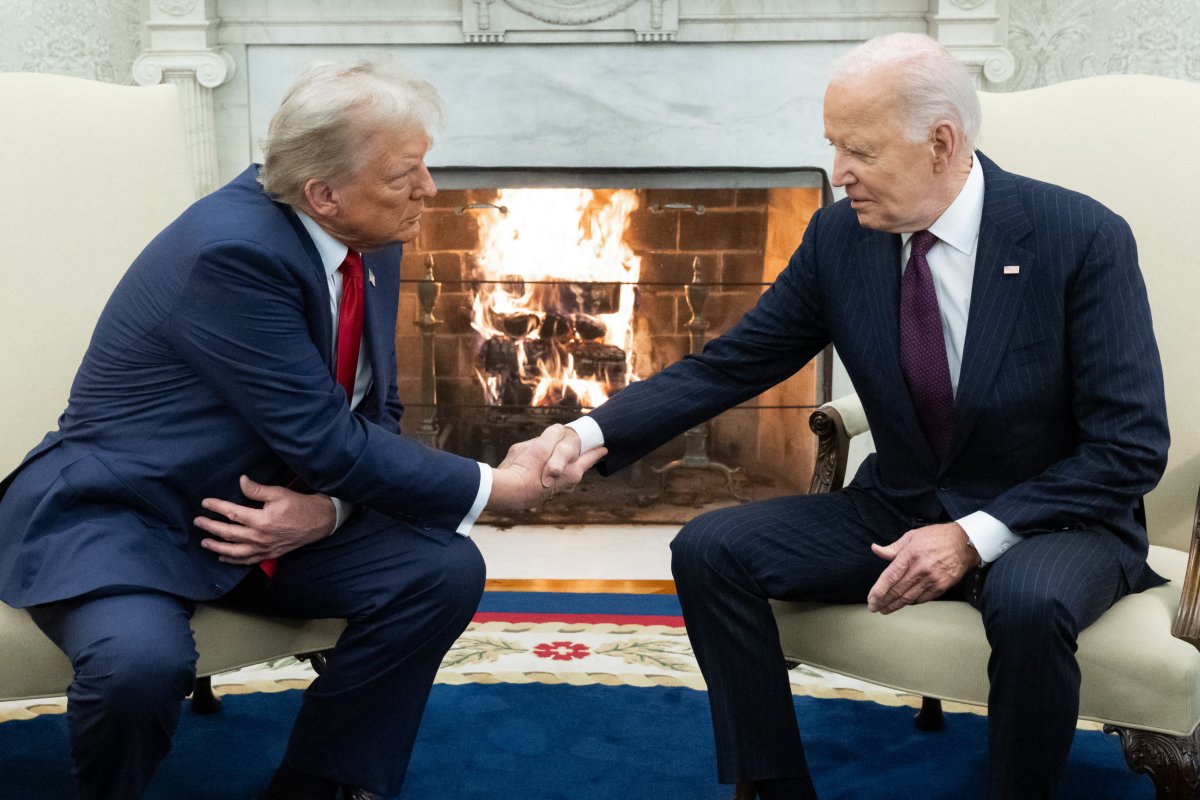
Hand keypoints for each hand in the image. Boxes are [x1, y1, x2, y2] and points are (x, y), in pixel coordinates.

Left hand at [195, 475, 336, 564]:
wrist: (318, 522)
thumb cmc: (299, 505)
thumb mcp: (279, 493)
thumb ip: (257, 490)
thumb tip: (241, 481)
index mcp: (261, 520)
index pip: (232, 513)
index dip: (217, 507)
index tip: (205, 503)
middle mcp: (260, 537)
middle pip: (228, 533)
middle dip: (210, 527)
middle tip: (198, 522)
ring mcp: (263, 548)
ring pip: (234, 551)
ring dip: (217, 547)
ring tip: (204, 541)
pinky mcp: (269, 554)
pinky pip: (247, 560)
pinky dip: (233, 560)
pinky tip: (223, 558)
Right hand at [487, 425, 605, 512]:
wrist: (507, 493)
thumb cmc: (525, 468)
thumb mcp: (540, 444)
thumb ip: (553, 434)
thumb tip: (558, 431)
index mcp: (572, 472)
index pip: (590, 458)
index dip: (597, 451)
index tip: (604, 448)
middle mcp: (567, 485)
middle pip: (577, 467)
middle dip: (579, 460)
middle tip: (584, 452)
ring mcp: (554, 493)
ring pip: (561, 475)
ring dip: (560, 467)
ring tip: (557, 459)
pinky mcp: (541, 497)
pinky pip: (549, 481)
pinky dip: (547, 474)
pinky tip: (537, 470)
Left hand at [866, 522, 980, 613]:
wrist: (964, 543)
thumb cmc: (937, 537)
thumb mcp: (912, 536)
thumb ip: (893, 547)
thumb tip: (875, 549)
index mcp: (910, 554)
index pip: (890, 576)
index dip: (879, 590)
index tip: (871, 599)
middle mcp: (921, 569)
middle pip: (898, 590)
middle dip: (883, 601)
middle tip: (874, 608)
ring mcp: (932, 579)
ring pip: (909, 597)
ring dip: (895, 605)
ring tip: (885, 609)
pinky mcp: (941, 586)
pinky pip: (922, 599)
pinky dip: (911, 602)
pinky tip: (903, 603)